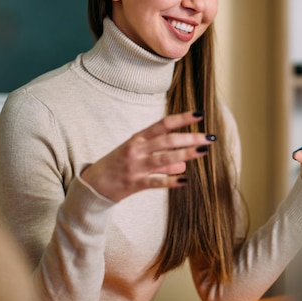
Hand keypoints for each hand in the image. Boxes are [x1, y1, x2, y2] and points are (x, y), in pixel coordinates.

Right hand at [80, 111, 214, 201]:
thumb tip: (183, 163)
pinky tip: (185, 180)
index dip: (182, 119)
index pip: (163, 124)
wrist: (92, 185)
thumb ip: (161, 158)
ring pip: (163, 158)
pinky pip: (155, 182)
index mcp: (138, 138)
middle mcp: (136, 149)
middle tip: (210, 138)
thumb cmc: (116, 166)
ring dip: (185, 155)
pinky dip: (170, 180)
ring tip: (203, 152)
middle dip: (190, 138)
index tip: (200, 115)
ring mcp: (135, 166)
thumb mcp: (136, 156)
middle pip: (167, 140)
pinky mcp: (133, 183)